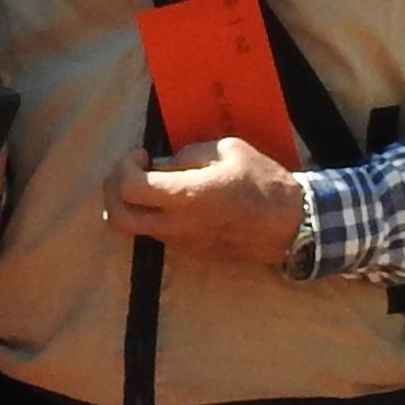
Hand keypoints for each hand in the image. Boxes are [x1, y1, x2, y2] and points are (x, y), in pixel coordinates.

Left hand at [105, 136, 305, 267]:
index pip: (128, 188)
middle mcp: (177, 225)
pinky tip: (175, 201)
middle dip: (111, 193)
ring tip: (156, 185)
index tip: (141, 155)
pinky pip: (159, 234)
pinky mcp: (192, 253)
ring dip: (134, 205)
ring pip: (136, 228)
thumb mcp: (228, 150)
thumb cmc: (264, 182)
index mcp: (186, 197)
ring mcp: (183, 243)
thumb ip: (187, 154)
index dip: (123, 167)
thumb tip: (161, 164)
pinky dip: (154, 216)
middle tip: (130, 173)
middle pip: (117, 219)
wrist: (293, 226)